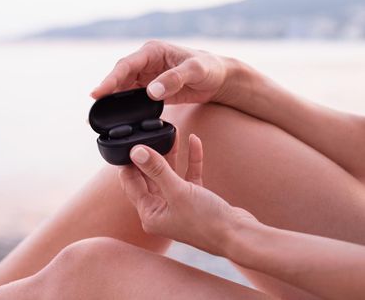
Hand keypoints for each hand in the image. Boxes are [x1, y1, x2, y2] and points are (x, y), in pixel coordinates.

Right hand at [91, 40, 249, 105]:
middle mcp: (145, 63)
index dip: (109, 80)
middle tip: (93, 112)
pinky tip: (116, 120)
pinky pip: (132, 99)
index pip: (125, 65)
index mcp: (152, 51)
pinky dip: (123, 108)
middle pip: (119, 78)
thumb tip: (150, 92)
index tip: (96, 94)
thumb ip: (173, 79)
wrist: (218, 79)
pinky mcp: (150, 90)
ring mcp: (146, 77)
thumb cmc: (208, 68)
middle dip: (105, 93)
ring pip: (123, 89)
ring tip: (98, 119)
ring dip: (112, 102)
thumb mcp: (194, 71)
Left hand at [119, 134, 255, 255]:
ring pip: (169, 174)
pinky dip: (191, 160)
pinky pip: (188, 175)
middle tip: (150, 135)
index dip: (130, 163)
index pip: (131, 184)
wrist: (239, 235)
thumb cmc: (207, 221)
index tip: (130, 143)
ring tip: (171, 134)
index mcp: (150, 214)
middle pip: (149, 177)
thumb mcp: (177, 191)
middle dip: (151, 155)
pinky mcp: (195, 200)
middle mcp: (161, 211)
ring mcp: (177, 205)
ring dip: (171, 154)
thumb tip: (136, 152)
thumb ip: (156, 170)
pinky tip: (194, 141)